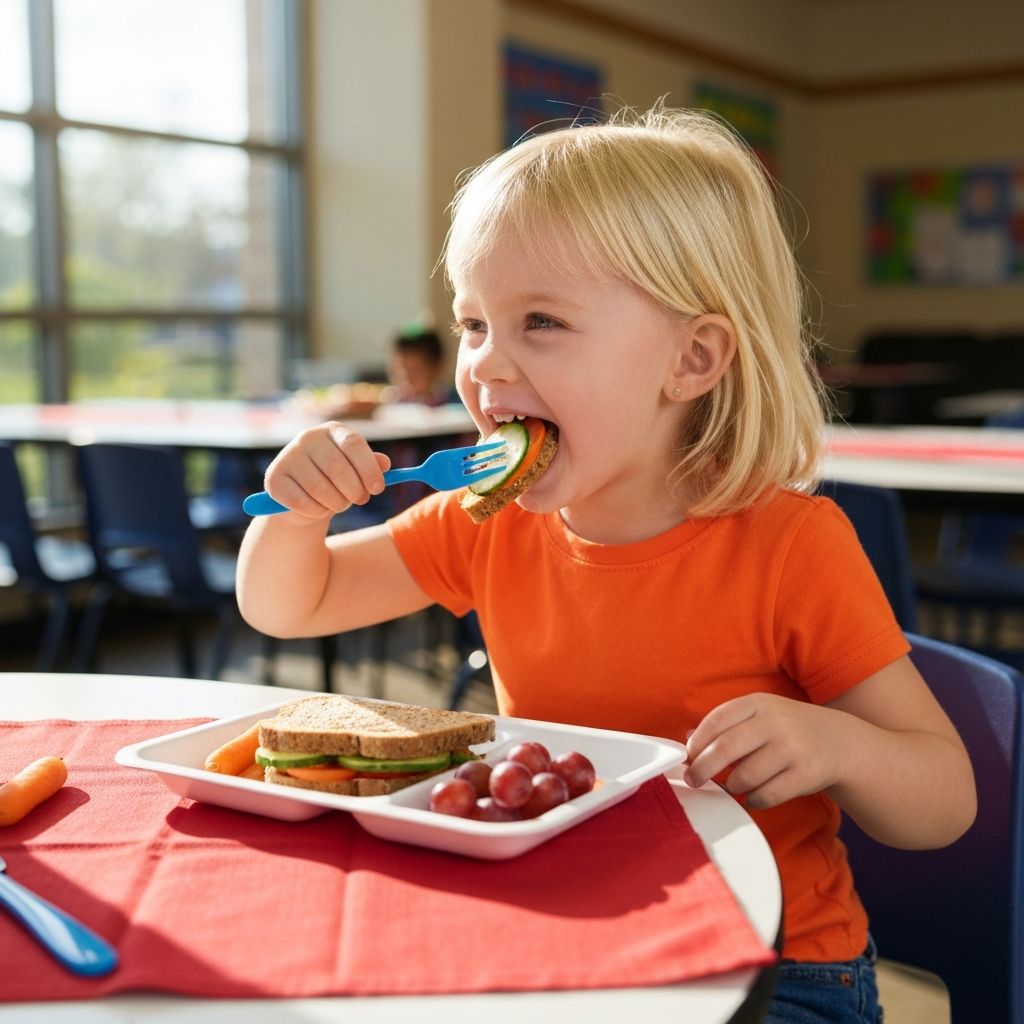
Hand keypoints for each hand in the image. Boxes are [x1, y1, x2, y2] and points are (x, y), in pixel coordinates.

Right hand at [262, 422, 390, 521]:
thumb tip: (384, 463)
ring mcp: (288, 456)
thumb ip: (371, 465)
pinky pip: (301, 502)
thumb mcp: (356, 470)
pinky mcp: (274, 478)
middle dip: (354, 490)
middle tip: (360, 500)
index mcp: (332, 431)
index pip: (353, 444)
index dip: (368, 468)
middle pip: (337, 467)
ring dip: (336, 504)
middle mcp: (307, 438)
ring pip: (320, 488)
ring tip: (339, 504)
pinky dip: (316, 512)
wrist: (303, 499)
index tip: (378, 489)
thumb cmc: (336, 482)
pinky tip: (318, 509)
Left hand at [684, 693, 848, 809]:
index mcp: (758, 703)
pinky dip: (753, 800)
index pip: (717, 720)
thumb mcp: (760, 714)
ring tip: (733, 785)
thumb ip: (727, 724)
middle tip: (693, 780)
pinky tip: (753, 796)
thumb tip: (688, 740)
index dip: (697, 742)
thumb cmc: (788, 729)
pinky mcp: (806, 775)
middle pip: (725, 749)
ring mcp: (792, 748)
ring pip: (745, 777)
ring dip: (732, 786)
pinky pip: (767, 796)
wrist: (839, 741)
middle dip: (702, 769)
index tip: (687, 757)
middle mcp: (775, 722)